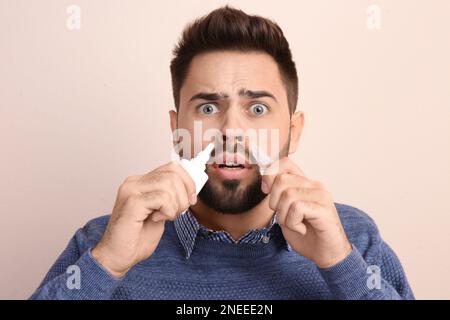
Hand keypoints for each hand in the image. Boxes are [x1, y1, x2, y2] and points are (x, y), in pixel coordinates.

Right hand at [92, 162, 195, 277]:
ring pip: (169, 184)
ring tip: (166, 217)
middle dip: (184, 195)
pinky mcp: (132, 202)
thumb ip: (170, 197)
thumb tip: (190, 189)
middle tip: (177, 212)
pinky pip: (162, 198)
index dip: (188, 181)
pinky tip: (157, 219)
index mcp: (141, 182)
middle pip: (173, 174)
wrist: (117, 257)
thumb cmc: (136, 238)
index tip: (191, 199)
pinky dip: (168, 211)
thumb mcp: (161, 212)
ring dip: (176, 204)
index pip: (172, 167)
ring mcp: (131, 190)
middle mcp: (134, 182)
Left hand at [262, 158, 351, 267]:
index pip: (284, 162)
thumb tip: (265, 182)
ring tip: (295, 225)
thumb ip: (278, 195)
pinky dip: (293, 223)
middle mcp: (314, 185)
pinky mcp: (324, 209)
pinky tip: (302, 229)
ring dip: (284, 216)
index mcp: (304, 183)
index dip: (270, 174)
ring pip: (288, 195)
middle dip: (274, 202)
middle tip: (284, 217)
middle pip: (281, 180)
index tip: (266, 190)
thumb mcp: (285, 211)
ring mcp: (321, 196)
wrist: (326, 253)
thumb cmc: (306, 233)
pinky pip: (297, 208)